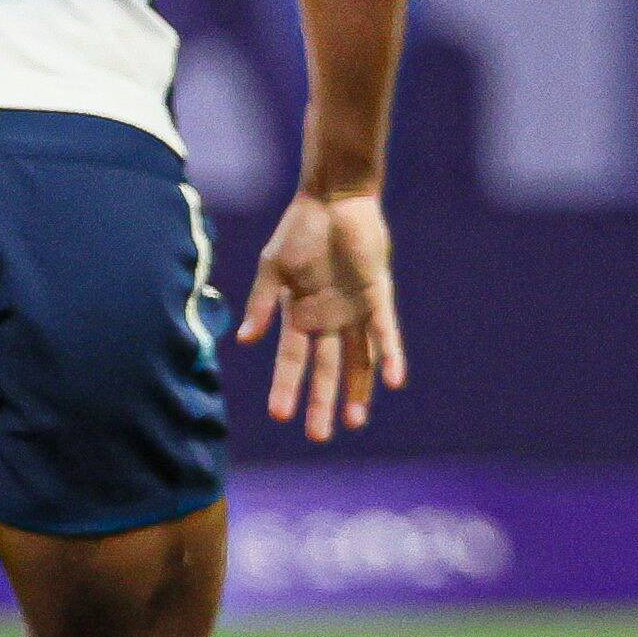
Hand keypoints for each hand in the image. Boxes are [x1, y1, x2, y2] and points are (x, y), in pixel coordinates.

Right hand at [238, 188, 404, 440]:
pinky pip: (385, 333)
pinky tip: (393, 382)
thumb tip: (244, 340)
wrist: (334, 200)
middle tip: (318, 436)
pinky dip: (389, 357)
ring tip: (354, 422)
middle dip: (322, 402)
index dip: (286, 387)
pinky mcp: (378, 297)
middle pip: (327, 369)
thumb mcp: (272, 268)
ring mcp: (355, 312)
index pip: (292, 360)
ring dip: (358, 391)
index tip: (278, 416)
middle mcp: (329, 320)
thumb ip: (261, 304)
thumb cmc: (299, 230)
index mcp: (300, 315)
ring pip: (358, 360)